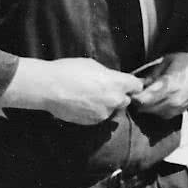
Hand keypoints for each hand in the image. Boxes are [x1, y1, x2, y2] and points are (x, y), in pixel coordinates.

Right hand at [6, 57, 142, 123]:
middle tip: (104, 90)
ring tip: (89, 97)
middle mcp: (114, 100)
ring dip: (106, 105)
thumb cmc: (69, 71)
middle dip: (119, 96)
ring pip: (112, 110)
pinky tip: (82, 104)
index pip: (137, 86)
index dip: (132, 84)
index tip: (127, 84)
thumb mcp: (93, 66)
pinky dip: (94, 112)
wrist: (49, 88)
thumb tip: (113, 80)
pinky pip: (99, 117)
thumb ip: (109, 75)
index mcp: (117, 83)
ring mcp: (104, 113)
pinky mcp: (92, 122)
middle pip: (126, 100)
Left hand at [130, 52, 187, 117]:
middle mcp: (173, 99)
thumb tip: (138, 83)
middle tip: (133, 93)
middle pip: (146, 108)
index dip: (134, 96)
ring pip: (152, 112)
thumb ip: (152, 74)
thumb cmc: (186, 63)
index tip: (129, 91)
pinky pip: (161, 114)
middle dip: (137, 102)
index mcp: (169, 84)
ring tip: (144, 95)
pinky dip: (154, 109)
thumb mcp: (167, 61)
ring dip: (145, 106)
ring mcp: (177, 107)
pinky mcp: (179, 112)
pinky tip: (154, 100)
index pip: (145, 98)